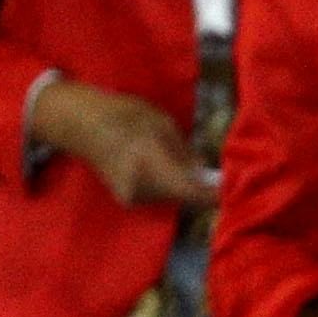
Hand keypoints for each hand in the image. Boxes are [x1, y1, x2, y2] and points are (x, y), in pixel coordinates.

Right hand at [29, 79, 213, 211]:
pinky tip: (167, 169)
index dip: (218, 194)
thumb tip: (209, 175)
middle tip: (219, 175)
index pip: (193, 193)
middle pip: (187, 199)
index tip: (237, 188)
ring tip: (188, 165)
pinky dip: (171, 187)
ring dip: (188, 187)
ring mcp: (132, 197)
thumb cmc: (124, 115)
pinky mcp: (128, 200)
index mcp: (150, 165)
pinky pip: (161, 197)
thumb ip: (186, 154)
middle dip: (205, 189)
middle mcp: (140, 187)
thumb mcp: (163, 124)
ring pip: (175, 199)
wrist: (80, 125)